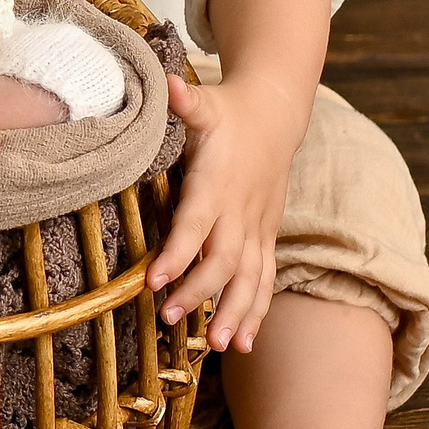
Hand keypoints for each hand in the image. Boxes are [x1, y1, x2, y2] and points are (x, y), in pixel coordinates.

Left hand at [148, 69, 300, 351]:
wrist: (275, 115)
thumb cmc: (228, 113)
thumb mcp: (205, 103)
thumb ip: (184, 101)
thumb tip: (165, 82)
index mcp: (217, 183)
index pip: (196, 224)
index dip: (178, 253)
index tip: (154, 280)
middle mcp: (241, 211)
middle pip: (224, 260)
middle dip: (200, 293)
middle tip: (170, 319)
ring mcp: (258, 228)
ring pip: (250, 278)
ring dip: (235, 313)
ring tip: (218, 346)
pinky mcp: (266, 237)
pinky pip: (264, 280)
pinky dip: (256, 312)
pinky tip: (242, 343)